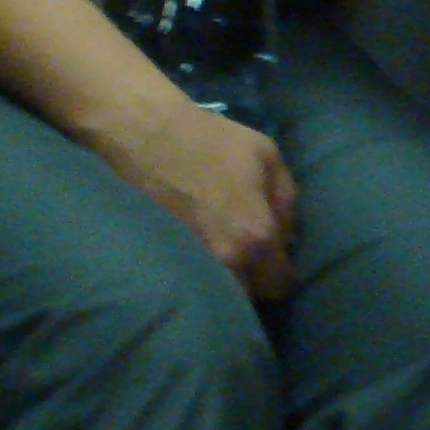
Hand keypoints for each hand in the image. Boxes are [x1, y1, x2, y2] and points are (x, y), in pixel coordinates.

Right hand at [107, 88, 300, 299]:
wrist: (142, 133)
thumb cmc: (209, 140)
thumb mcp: (267, 156)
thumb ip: (286, 201)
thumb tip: (287, 237)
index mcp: (254, 238)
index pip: (278, 286)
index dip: (281, 273)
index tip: (275, 259)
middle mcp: (223, 262)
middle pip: (247, 295)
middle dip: (251, 278)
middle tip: (246, 252)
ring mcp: (187, 266)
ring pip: (215, 291)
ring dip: (223, 277)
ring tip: (220, 248)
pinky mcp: (156, 262)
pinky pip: (187, 279)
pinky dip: (195, 270)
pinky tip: (195, 244)